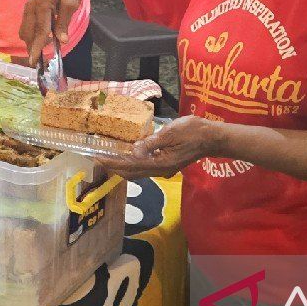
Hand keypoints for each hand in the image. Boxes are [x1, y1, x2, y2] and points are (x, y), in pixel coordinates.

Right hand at [19, 0, 84, 64]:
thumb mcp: (72, 4)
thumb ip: (64, 22)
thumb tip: (61, 41)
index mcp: (42, 2)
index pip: (40, 29)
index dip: (37, 46)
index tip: (34, 60)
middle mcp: (31, 5)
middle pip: (28, 32)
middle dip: (32, 46)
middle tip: (40, 60)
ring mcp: (28, 7)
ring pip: (25, 31)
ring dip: (32, 41)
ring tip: (44, 48)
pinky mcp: (29, 9)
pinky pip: (27, 27)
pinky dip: (32, 35)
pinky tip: (43, 39)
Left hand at [96, 116, 225, 179]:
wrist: (211, 138)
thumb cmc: (192, 132)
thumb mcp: (170, 133)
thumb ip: (151, 143)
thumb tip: (133, 150)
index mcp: (160, 164)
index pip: (129, 166)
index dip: (111, 163)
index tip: (96, 158)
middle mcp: (160, 170)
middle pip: (130, 173)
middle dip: (112, 167)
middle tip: (96, 159)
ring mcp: (163, 169)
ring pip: (136, 172)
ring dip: (121, 167)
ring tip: (107, 158)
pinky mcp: (166, 164)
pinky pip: (144, 167)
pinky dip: (131, 164)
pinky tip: (126, 156)